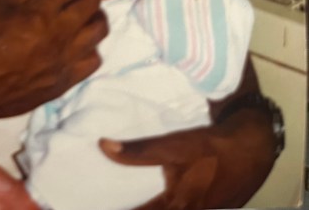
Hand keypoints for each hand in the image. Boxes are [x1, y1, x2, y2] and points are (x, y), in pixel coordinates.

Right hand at [0, 0, 106, 124]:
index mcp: (38, 13)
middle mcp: (58, 36)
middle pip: (91, 3)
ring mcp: (64, 61)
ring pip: (99, 31)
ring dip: (94, 17)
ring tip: (82, 15)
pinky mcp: (64, 82)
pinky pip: (94, 60)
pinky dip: (91, 48)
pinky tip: (77, 44)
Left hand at [99, 109, 275, 209]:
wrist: (254, 146)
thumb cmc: (211, 147)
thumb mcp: (173, 146)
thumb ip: (139, 151)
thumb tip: (103, 146)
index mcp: (177, 206)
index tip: (95, 206)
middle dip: (140, 206)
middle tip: (119, 201)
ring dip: (155, 205)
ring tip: (137, 199)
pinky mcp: (215, 204)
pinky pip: (185, 207)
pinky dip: (170, 203)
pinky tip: (167, 196)